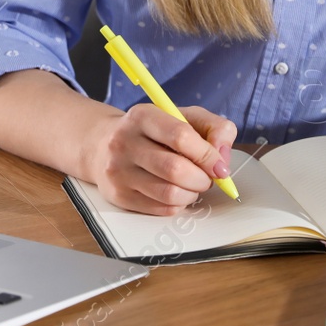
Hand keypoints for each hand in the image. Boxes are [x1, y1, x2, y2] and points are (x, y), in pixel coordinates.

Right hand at [86, 104, 236, 215]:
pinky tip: (177, 193)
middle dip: (202, 179)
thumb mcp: (184, 116)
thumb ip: (214, 128)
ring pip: (169, 194)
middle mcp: (125, 142)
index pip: (181, 136)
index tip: (220, 166)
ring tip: (193, 185)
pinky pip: (161, 209)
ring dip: (192, 194)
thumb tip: (222, 159)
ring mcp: (119, 171)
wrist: (102, 145)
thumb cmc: (152, 131)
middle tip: (207, 178)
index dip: (207, 155)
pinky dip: (179, 204)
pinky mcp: (119, 195)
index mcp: (142, 116)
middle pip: (175, 170)